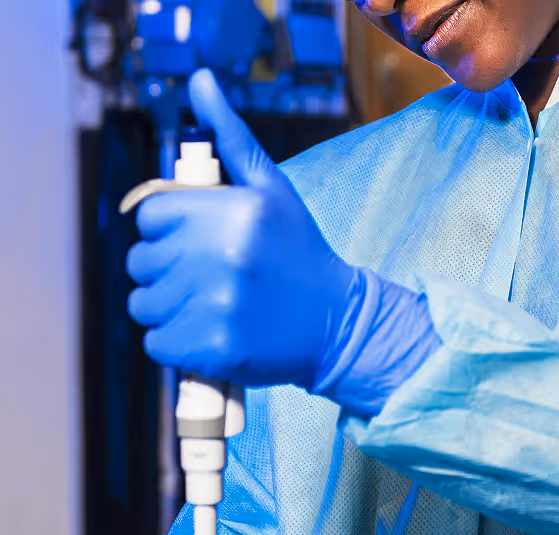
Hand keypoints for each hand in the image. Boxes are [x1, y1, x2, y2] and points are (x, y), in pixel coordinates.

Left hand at [127, 69, 356, 388]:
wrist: (337, 322)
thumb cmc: (299, 253)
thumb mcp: (272, 189)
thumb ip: (231, 138)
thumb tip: (201, 81)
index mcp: (231, 213)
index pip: (150, 215)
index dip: (170, 230)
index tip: (201, 244)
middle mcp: (220, 257)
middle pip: (141, 261)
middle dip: (167, 269)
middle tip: (210, 278)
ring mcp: (215, 306)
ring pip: (144, 304)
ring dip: (168, 308)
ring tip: (210, 306)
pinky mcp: (211, 349)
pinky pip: (157, 343)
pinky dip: (176, 343)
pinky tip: (210, 333)